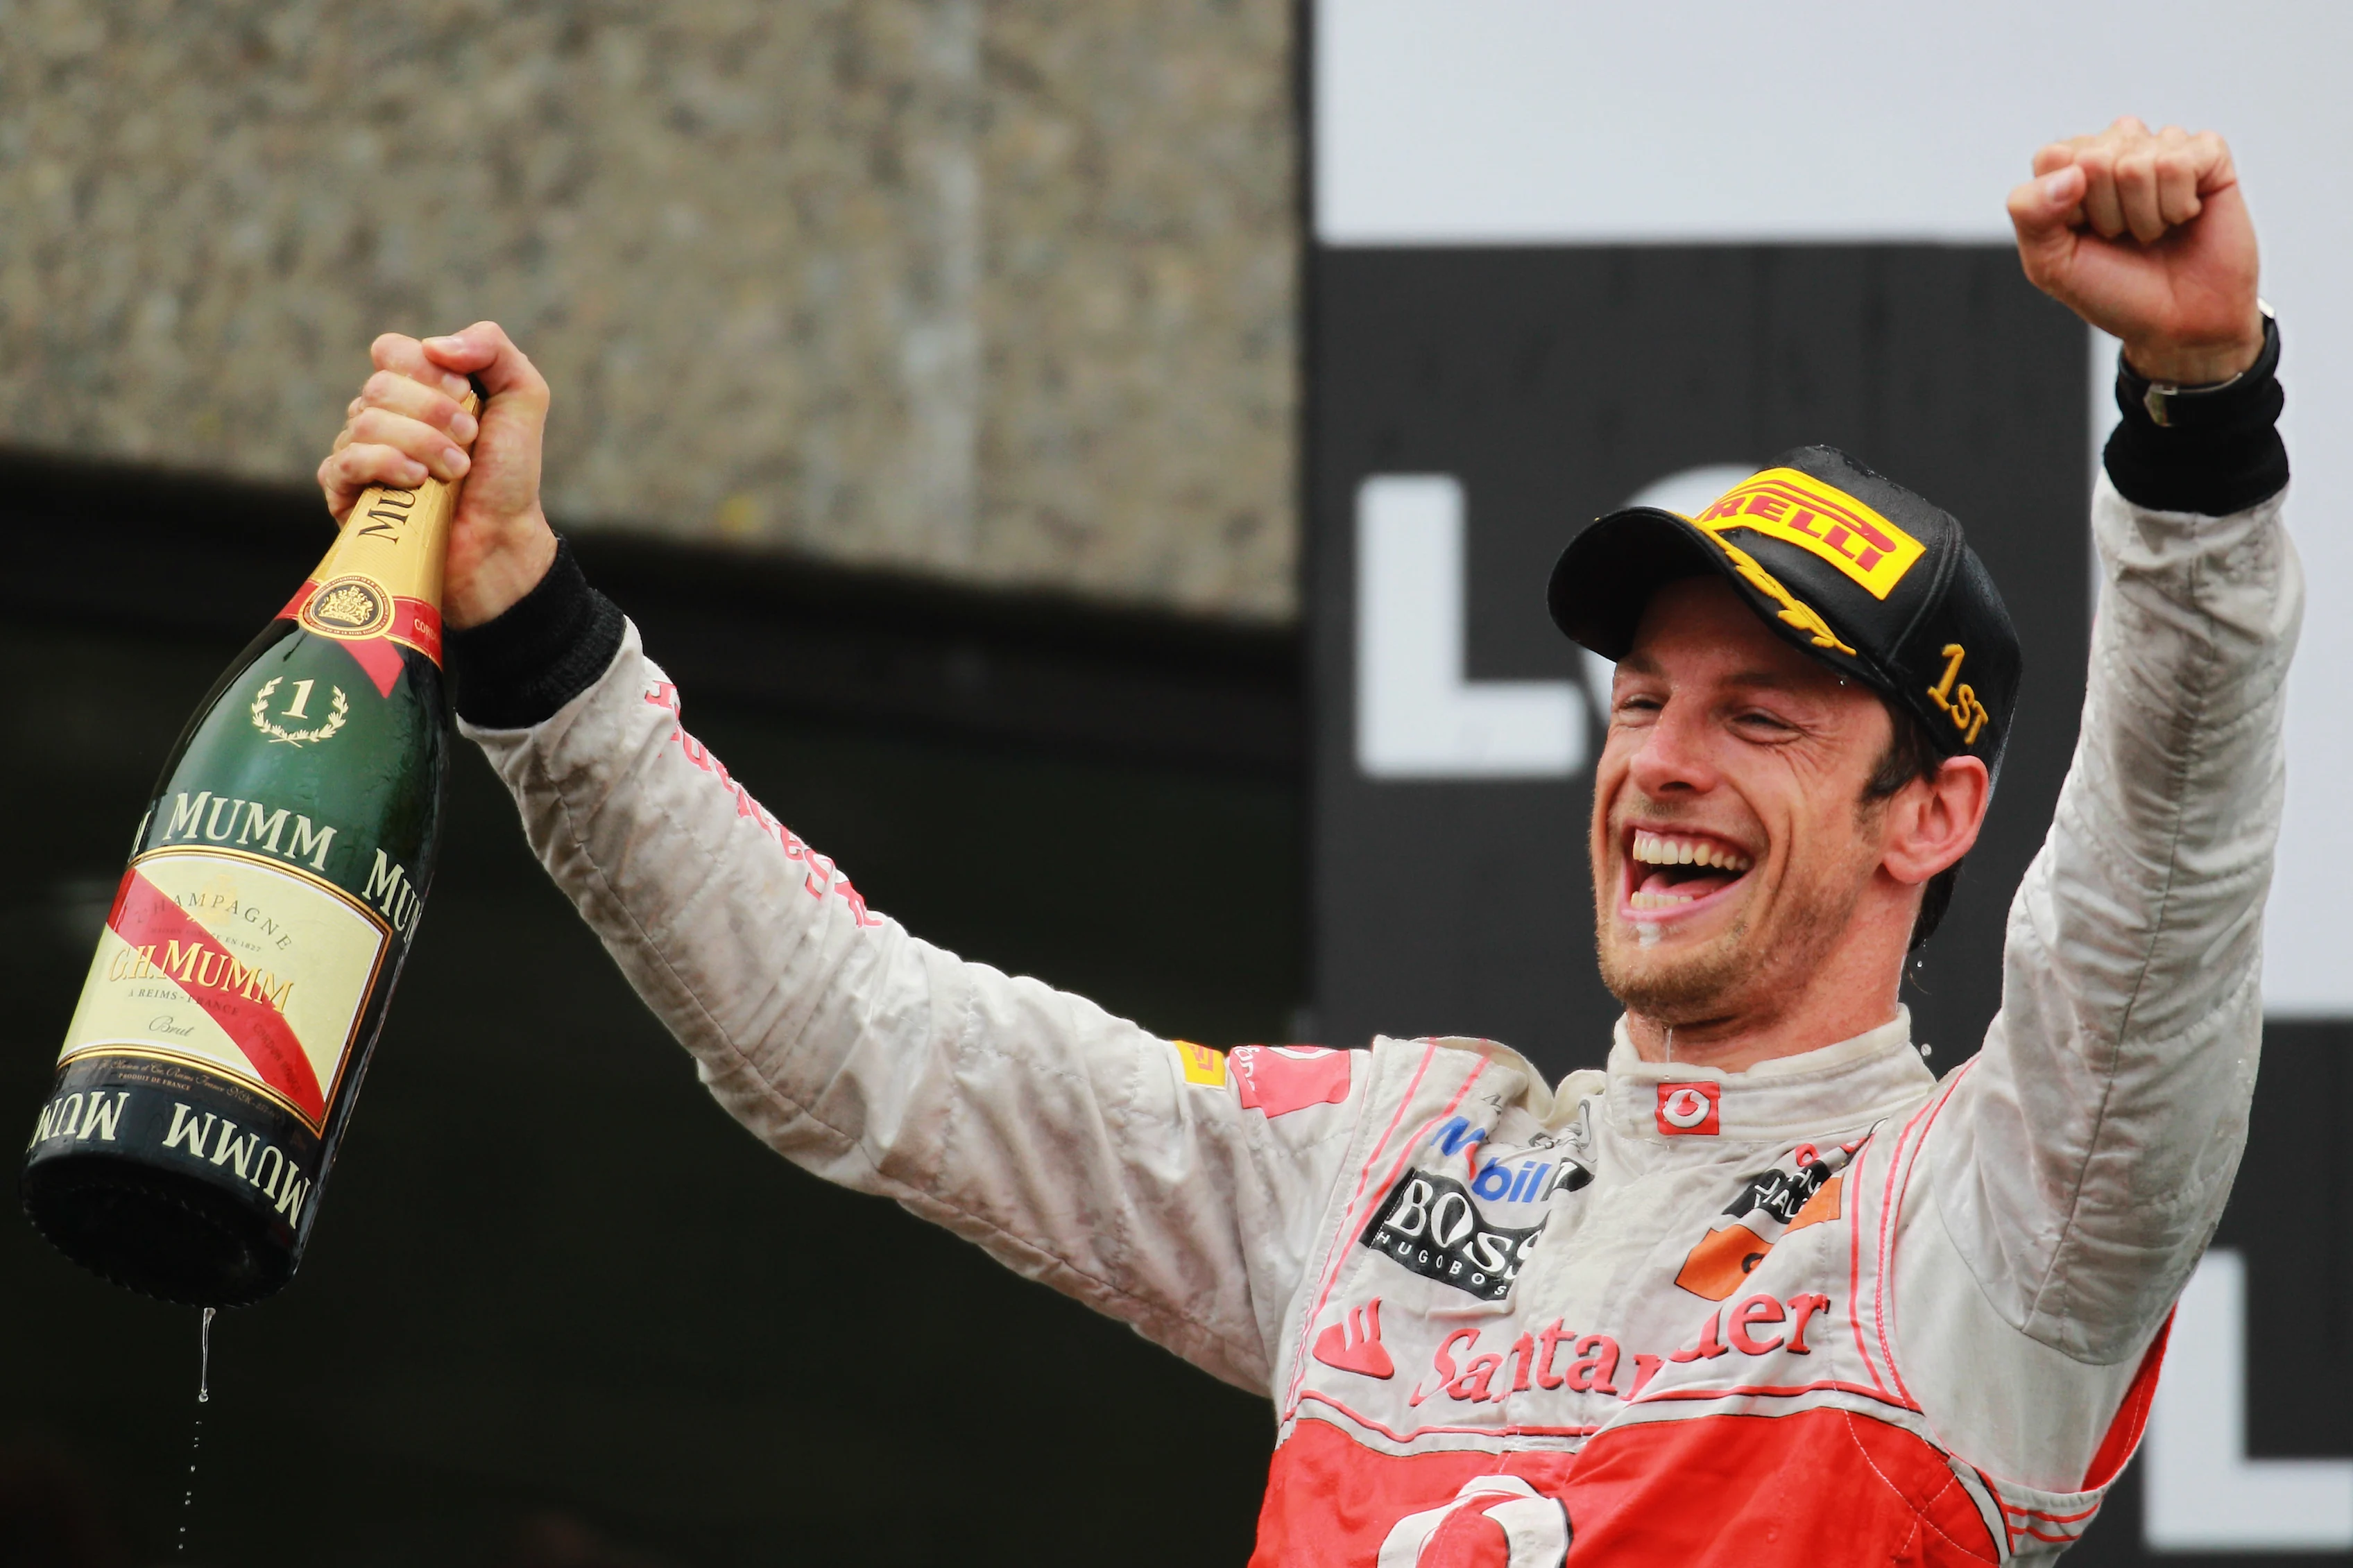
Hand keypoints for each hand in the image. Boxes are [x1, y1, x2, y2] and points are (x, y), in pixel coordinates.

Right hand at [317, 322, 557, 628]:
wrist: (502, 540)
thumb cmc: (509, 474)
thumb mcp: (523, 397)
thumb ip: (492, 348)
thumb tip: (435, 346)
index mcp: (415, 389)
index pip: (392, 351)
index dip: (426, 370)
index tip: (465, 395)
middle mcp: (381, 416)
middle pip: (380, 387)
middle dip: (435, 413)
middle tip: (470, 443)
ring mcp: (359, 453)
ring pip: (364, 422)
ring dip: (422, 444)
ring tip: (455, 471)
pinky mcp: (346, 493)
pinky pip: (344, 462)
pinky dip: (385, 465)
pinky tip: (417, 482)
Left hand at [2008, 118, 2263, 384]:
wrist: (2176, 324)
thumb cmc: (2113, 289)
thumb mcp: (2051, 264)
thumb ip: (2031, 214)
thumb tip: (2069, 173)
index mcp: (2071, 168)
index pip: (2053, 157)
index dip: (2067, 206)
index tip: (2084, 234)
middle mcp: (2116, 148)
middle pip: (2095, 158)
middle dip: (2107, 213)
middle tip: (2122, 237)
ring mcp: (2162, 147)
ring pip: (2138, 162)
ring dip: (2144, 215)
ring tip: (2152, 232)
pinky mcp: (2206, 154)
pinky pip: (2181, 162)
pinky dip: (2178, 204)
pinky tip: (2182, 218)